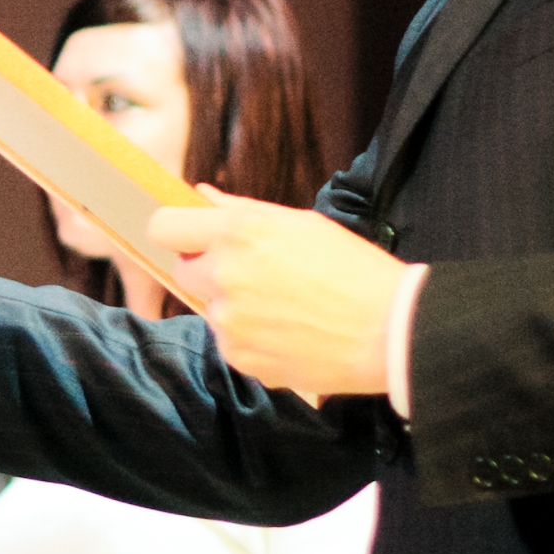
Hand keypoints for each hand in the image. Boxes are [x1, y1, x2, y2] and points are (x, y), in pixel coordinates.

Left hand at [146, 189, 407, 397]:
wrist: (390, 331)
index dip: (178, 231)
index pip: (163, 226)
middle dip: (209, 269)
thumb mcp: (300, 223)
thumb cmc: (353, 269)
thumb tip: (201, 195)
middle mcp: (224, 276)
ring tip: (286, 306)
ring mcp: (229, 322)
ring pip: (210, 308)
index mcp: (238, 233)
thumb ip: (241, 210)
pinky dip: (250, 338)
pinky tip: (289, 331)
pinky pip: (229, 342)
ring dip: (233, 306)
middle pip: (185, 270)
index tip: (194, 237)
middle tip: (255, 272)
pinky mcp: (240, 358)